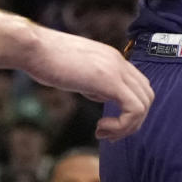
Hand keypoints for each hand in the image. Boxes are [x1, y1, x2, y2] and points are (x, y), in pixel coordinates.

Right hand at [24, 27, 153, 139]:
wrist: (34, 48)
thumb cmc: (46, 60)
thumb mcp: (77, 73)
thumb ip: (94, 82)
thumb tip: (101, 95)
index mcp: (113, 59)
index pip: (139, 86)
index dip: (128, 110)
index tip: (106, 124)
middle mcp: (119, 62)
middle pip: (147, 96)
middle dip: (131, 122)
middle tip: (107, 133)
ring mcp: (117, 69)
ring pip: (144, 103)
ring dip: (126, 126)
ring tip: (102, 132)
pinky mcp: (109, 81)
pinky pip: (134, 109)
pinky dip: (122, 126)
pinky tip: (100, 128)